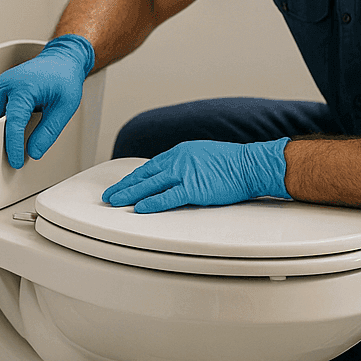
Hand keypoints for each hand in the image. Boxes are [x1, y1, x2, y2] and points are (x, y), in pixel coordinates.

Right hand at [0, 34, 95, 168]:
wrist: (62, 60)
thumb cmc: (64, 77)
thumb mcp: (64, 107)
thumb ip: (48, 131)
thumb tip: (34, 151)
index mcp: (23, 87)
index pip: (13, 122)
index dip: (13, 145)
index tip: (16, 161)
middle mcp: (6, 84)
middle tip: (5, 159)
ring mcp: (0, 85)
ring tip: (3, 149)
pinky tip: (2, 134)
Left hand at [102, 138, 290, 212]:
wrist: (250, 165)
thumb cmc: (233, 163)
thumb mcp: (203, 156)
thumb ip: (186, 165)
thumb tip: (176, 176)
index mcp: (180, 152)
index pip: (151, 167)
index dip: (135, 177)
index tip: (123, 184)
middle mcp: (178, 160)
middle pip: (145, 175)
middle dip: (125, 186)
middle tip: (110, 195)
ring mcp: (185, 173)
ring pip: (150, 185)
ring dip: (130, 194)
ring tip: (115, 201)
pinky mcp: (194, 188)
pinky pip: (168, 197)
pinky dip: (152, 203)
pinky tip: (139, 208)